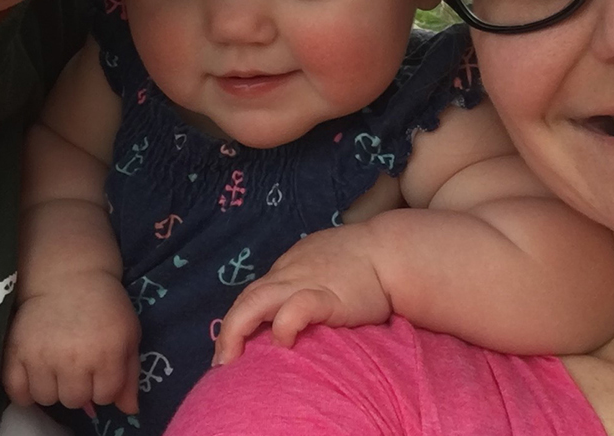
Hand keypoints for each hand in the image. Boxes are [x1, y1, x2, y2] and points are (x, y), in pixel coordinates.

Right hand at [1, 272, 140, 414]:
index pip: (106, 396)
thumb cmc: (105, 306)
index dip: (104, 384)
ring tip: (57, 361)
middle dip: (79, 385)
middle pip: (75, 401)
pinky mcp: (16, 352)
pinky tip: (36, 371)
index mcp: (107, 352)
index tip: (101, 366)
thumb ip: (130, 374)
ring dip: (53, 386)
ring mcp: (42, 356)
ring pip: (47, 399)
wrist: (69, 276)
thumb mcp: (128, 333)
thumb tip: (130, 411)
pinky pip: (18, 394)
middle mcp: (74, 358)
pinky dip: (25, 390)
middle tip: (78, 361)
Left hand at [214, 225, 391, 364]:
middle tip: (221, 361)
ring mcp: (305, 282)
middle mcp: (290, 272)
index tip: (232, 347)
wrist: (392, 252)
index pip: (255, 292)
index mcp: (290, 266)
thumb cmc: (364, 261)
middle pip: (247, 297)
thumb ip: (307, 282)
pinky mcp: (326, 296)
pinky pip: (295, 309)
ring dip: (237, 330)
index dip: (240, 319)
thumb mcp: (325, 265)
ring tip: (230, 360)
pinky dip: (281, 326)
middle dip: (229, 330)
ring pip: (257, 301)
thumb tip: (293, 311)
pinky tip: (281, 343)